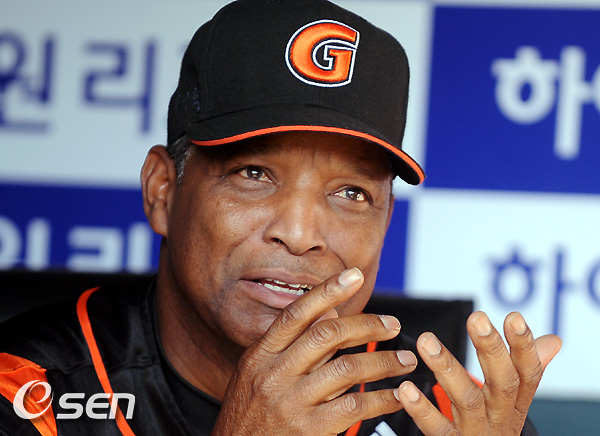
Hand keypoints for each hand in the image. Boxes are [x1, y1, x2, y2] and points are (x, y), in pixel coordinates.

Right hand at [212, 268, 416, 435]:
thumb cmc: (248, 417)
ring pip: (347, 369)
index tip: (353, 276)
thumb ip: (291, 345)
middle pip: (327, 335)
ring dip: (383, 362)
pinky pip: (354, 406)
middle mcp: (274, 375)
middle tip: (392, 325)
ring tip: (405, 361)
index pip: (296, 314)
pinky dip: (381, 399)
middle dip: (366, 325)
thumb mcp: (256, 375)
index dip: (327, 291)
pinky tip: (397, 396)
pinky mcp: (309, 431)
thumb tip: (329, 312)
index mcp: (260, 356)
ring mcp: (292, 403)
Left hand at [397, 311, 561, 435]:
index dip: (524, 347)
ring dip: (446, 367)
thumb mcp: (513, 403)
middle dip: (491, 349)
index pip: (527, 373)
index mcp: (514, 403)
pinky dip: (422, 409)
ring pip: (467, 400)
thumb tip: (552, 341)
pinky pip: (437, 428)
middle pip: (503, 383)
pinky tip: (407, 389)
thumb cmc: (494, 428)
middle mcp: (499, 417)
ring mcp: (476, 432)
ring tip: (427, 341)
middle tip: (476, 318)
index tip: (514, 317)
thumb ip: (525, 369)